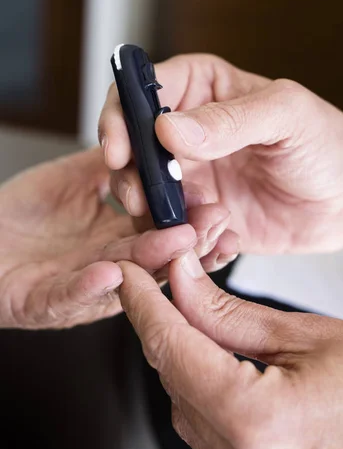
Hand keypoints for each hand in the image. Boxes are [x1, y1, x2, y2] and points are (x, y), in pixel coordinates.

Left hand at [0, 148, 202, 328]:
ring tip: (178, 241)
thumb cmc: (15, 216)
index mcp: (115, 239)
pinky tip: (111, 272)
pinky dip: (89, 288)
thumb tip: (147, 145)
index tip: (215, 202)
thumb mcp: (68, 178)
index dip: (190, 219)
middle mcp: (106, 267)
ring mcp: (78, 289)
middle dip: (189, 242)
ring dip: (152, 261)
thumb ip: (107, 166)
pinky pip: (68, 297)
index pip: (162, 231)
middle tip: (217, 223)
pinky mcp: (43, 304)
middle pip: (156, 259)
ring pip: (124, 278)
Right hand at [99, 54, 342, 253]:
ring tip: (211, 221)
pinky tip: (226, 239)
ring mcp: (191, 178)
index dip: (119, 118)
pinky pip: (172, 234)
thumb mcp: (286, 116)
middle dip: (131, 178)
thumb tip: (167, 127)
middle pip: (131, 150)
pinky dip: (189, 243)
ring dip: (163, 218)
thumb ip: (228, 119)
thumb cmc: (329, 145)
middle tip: (144, 199)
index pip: (141, 92)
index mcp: (203, 91)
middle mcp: (189, 135)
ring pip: (145, 198)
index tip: (119, 149)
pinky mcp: (200, 218)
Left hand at [119, 253, 342, 448]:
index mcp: (260, 423)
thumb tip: (181, 283)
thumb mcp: (308, 334)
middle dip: (167, 334)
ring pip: (189, 418)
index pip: (174, 352)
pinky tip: (228, 374)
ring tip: (207, 328)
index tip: (125, 276)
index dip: (144, 307)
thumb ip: (229, 314)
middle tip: (172, 291)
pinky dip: (211, 404)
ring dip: (187, 370)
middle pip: (175, 387)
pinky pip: (216, 447)